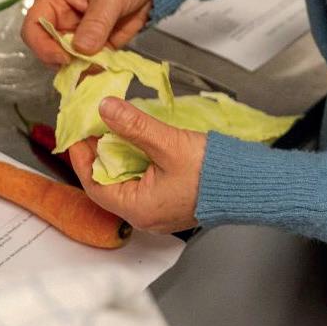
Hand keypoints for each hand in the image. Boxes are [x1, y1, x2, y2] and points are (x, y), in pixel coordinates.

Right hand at [21, 0, 152, 66]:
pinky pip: (89, 64)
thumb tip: (81, 49)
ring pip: (68, 61)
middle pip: (48, 50)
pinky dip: (96, 69)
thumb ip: (96, 21)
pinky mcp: (94, 45)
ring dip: (82, 69)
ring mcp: (76, 34)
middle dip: (65, 61)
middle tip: (88, 65)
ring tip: (101, 66)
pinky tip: (108, 67)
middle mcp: (60, 19)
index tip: (65, 58)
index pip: (33, 28)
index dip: (43, 46)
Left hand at [67, 97, 205, 233]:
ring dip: (118, 157)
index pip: (95, 185)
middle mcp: (146, 216)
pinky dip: (135, 162)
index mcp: (139, 209)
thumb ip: (134, 126)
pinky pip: (143, 183)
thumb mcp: (167, 143)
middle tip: (95, 129)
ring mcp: (160, 211)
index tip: (77, 136)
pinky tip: (138, 143)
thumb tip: (105, 109)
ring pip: (127, 183)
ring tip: (114, 131)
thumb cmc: (212, 171)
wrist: (249, 183)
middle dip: (100, 155)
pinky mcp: (172, 202)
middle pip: (109, 185)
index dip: (83, 159)